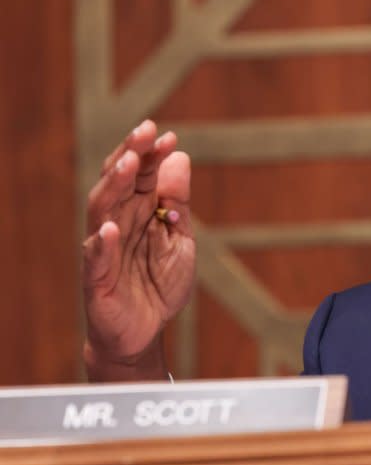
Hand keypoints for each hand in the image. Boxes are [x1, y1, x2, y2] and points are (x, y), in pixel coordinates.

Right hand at [82, 120, 194, 380]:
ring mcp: (105, 249)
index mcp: (139, 212)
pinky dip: (102, 244)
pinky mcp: (97, 278)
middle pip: (119, 183)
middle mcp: (118, 223)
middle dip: (131, 156)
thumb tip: (178, 157)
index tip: (167, 136)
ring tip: (130, 164)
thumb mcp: (180, 240)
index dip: (151, 155)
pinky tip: (111, 229)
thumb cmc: (159, 283)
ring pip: (103, 210)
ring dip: (115, 186)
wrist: (145, 332)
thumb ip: (179, 204)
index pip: (142, 176)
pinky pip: (97, 258)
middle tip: (145, 132)